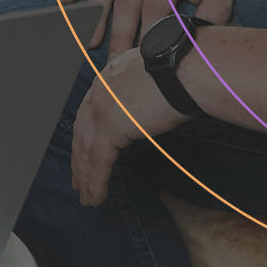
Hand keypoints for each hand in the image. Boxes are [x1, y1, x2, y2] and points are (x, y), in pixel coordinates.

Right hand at [56, 0, 232, 53]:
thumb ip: (214, 13)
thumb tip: (199, 39)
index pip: (155, 9)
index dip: (149, 35)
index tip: (145, 59)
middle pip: (126, 6)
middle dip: (120, 36)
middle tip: (115, 63)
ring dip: (95, 17)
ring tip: (88, 42)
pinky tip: (62, 3)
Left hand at [71, 47, 190, 205]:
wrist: (187, 68)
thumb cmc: (184, 68)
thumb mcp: (156, 75)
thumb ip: (145, 90)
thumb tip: (153, 103)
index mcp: (109, 79)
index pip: (90, 112)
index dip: (84, 135)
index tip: (83, 151)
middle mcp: (100, 93)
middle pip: (82, 134)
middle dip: (79, 160)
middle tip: (79, 181)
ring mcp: (102, 111)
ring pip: (86, 152)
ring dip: (86, 178)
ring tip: (87, 197)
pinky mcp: (111, 129)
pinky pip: (98, 163)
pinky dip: (95, 183)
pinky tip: (95, 198)